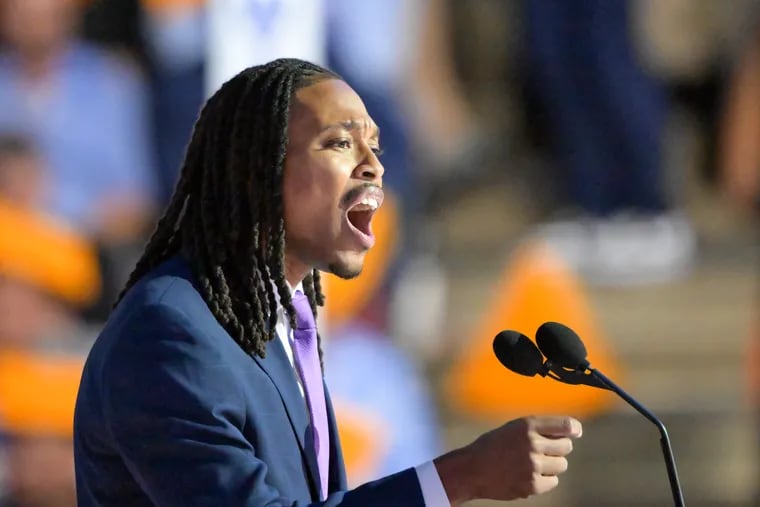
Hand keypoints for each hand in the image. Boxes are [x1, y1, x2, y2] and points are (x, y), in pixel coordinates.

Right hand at [434, 415, 581, 503]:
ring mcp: (533, 465)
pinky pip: (553, 481)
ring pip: (562, 465)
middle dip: (558, 448)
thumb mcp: (514, 428)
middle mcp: (532, 443)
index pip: (565, 425)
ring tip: (533, 463)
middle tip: (544, 450)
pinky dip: (545, 479)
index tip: (575, 431)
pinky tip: (529, 474)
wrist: (473, 469)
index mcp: (527, 425)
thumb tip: (571, 431)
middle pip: (566, 447)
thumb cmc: (493, 446)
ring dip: (552, 464)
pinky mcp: (532, 485)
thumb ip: (539, 428)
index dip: (574, 428)